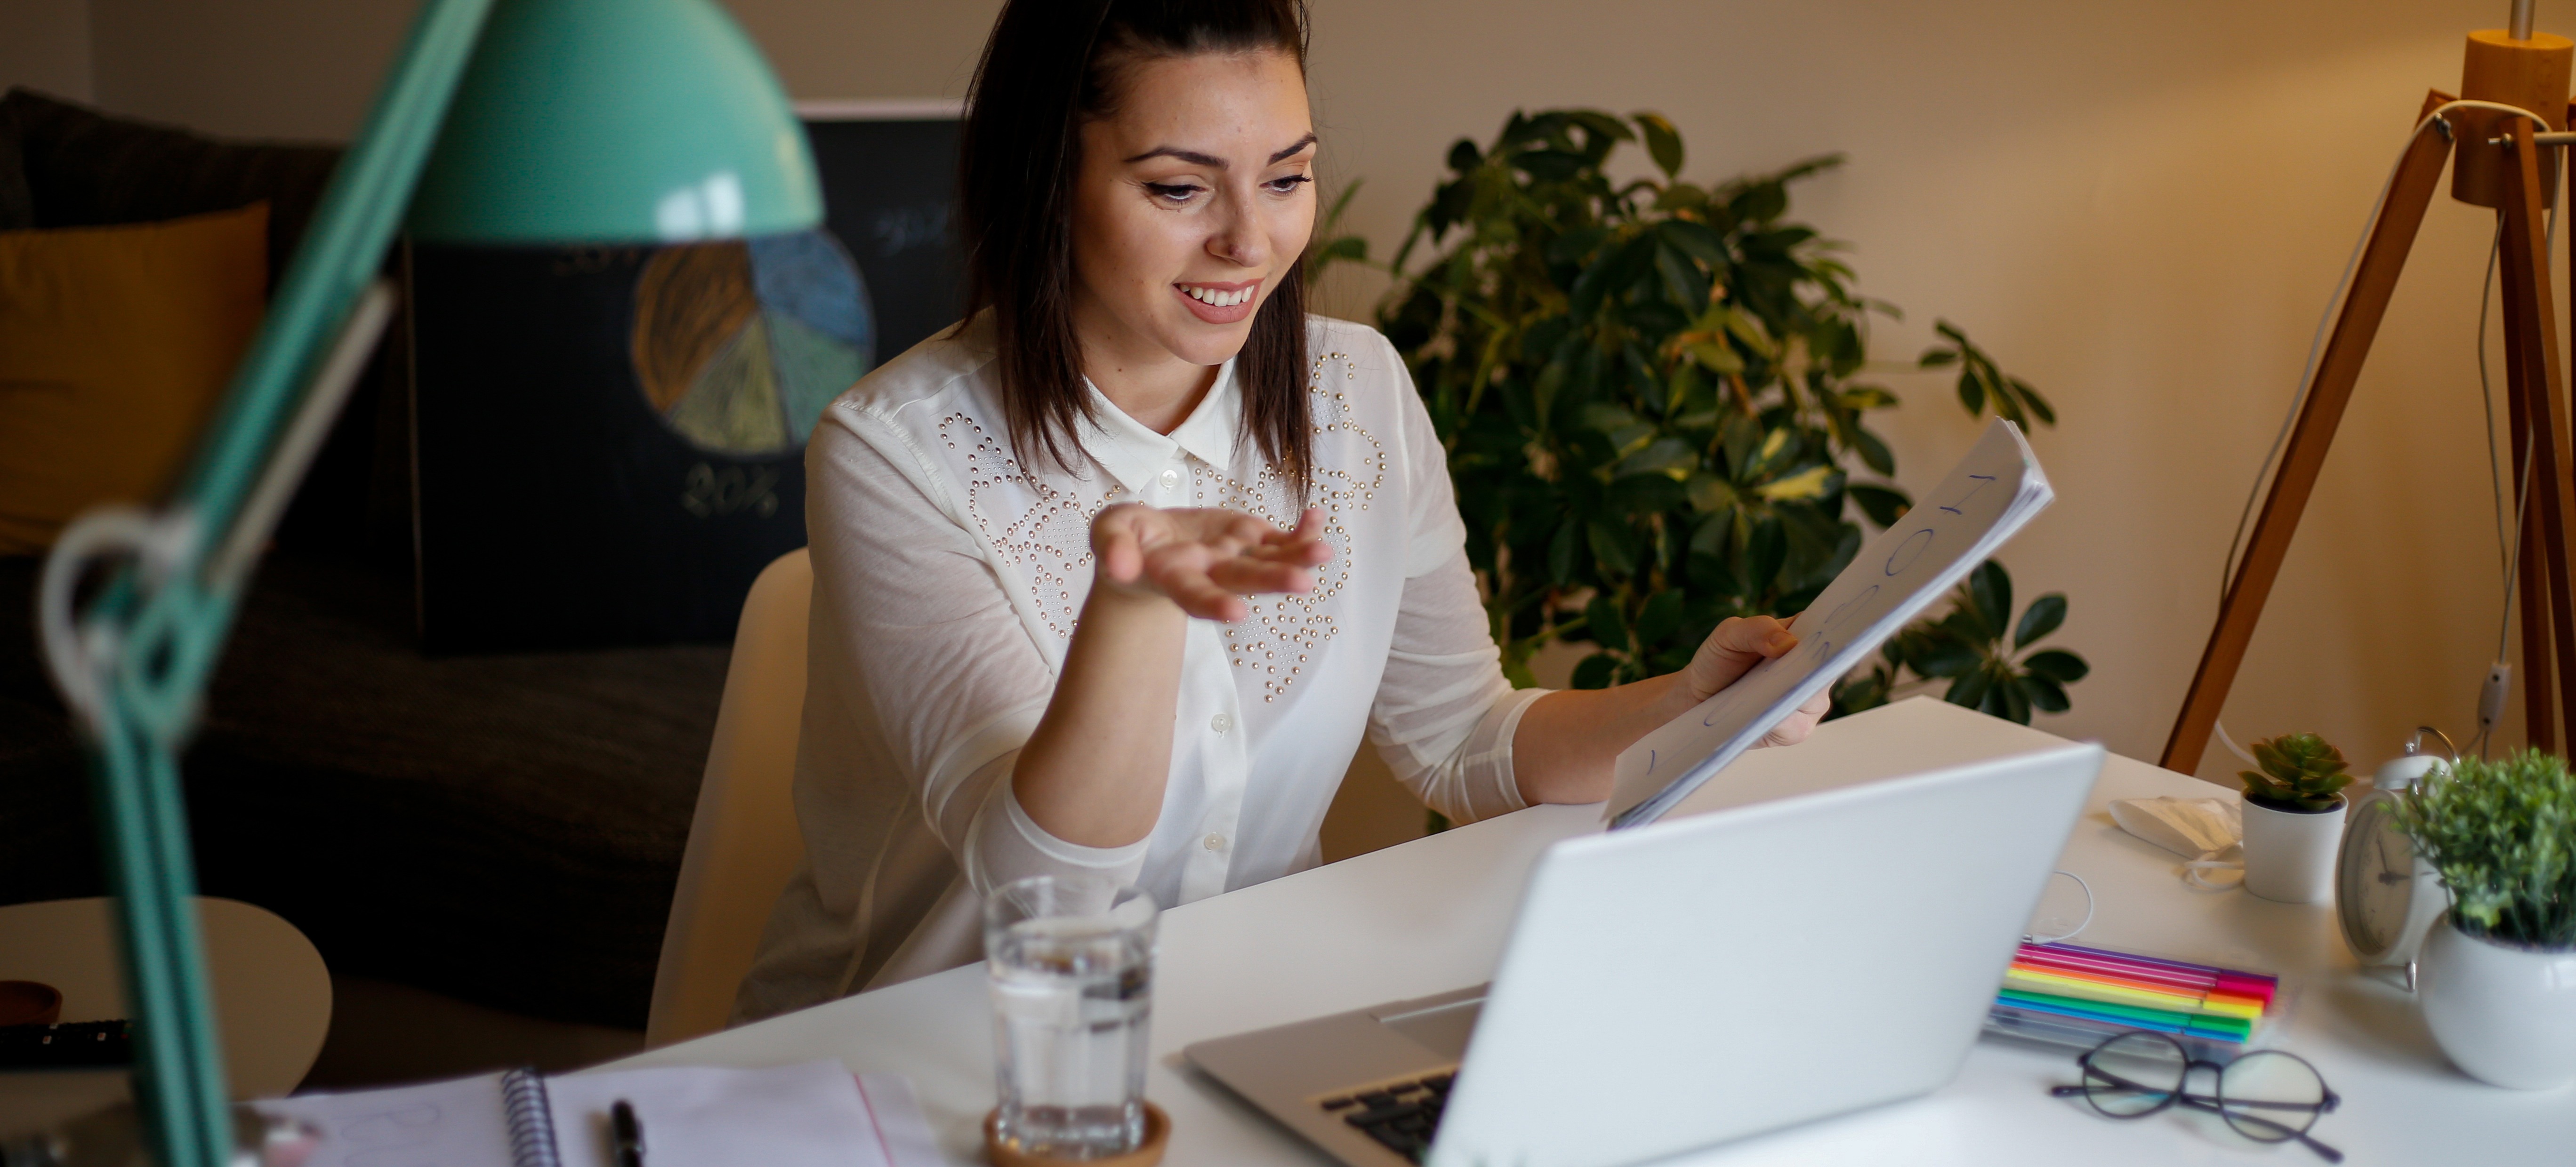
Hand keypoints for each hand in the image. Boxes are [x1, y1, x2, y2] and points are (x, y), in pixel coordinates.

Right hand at [1091, 504, 1332, 620]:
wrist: (1147, 545)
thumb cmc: (1125, 542)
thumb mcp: (1108, 535)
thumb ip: (1112, 549)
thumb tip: (1121, 566)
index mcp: (1174, 578)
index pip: (1194, 595)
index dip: (1213, 604)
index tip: (1237, 612)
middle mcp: (1210, 573)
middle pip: (1242, 580)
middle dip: (1272, 580)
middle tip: (1304, 583)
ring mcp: (1233, 556)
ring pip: (1269, 560)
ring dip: (1297, 558)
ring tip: (1325, 552)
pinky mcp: (1247, 538)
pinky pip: (1278, 539)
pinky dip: (1299, 531)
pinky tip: (1317, 517)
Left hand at [1684, 613, 1828, 747]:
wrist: (1697, 696)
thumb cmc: (1719, 660)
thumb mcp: (1729, 634)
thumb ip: (1758, 629)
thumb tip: (1788, 643)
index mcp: (1805, 640)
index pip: (1832, 634)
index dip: (1837, 634)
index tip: (1832, 635)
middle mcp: (1813, 673)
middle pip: (1825, 671)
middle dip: (1810, 669)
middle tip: (1793, 665)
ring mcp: (1806, 704)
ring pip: (1811, 701)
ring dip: (1791, 696)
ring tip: (1769, 691)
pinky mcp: (1792, 731)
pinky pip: (1793, 726)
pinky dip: (1777, 720)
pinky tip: (1761, 714)